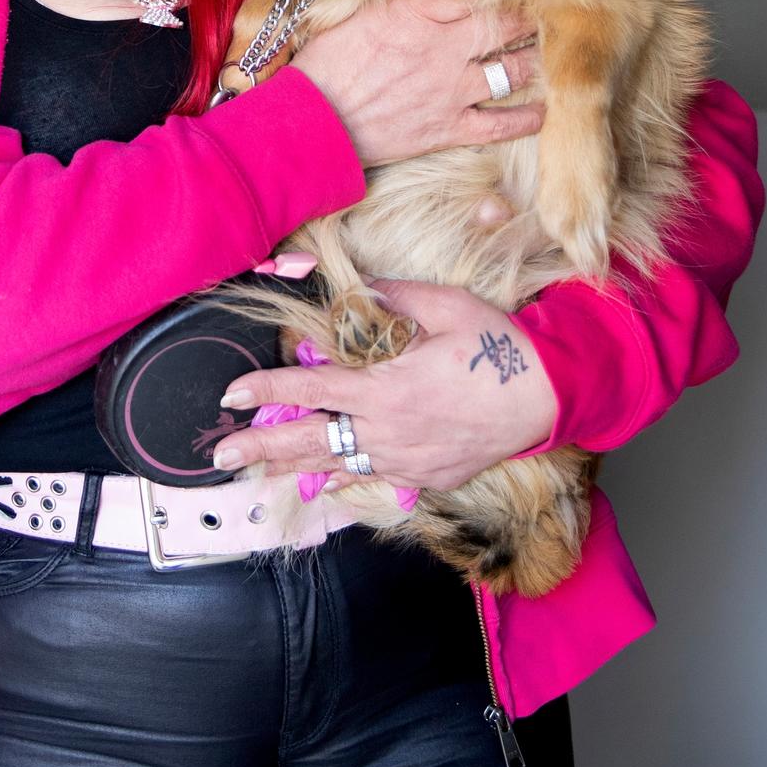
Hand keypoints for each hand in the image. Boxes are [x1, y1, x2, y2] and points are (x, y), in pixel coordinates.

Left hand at [208, 282, 558, 491]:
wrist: (547, 398)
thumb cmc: (498, 349)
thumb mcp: (446, 307)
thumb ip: (395, 297)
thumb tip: (360, 285)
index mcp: (385, 388)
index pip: (310, 390)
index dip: (266, 391)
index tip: (231, 395)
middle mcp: (387, 430)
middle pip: (310, 441)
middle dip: (259, 447)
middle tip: (219, 455)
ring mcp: (405, 459)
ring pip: (335, 465)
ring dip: (291, 467)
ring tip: (253, 474)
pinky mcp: (424, 476)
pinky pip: (372, 477)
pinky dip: (341, 477)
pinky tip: (320, 481)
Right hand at [292, 0, 542, 165]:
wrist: (313, 120)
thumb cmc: (328, 64)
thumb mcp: (361, 15)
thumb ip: (404, 2)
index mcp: (419, 14)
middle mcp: (444, 49)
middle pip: (504, 27)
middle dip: (527, 21)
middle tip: (543, 16)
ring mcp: (452, 90)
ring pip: (513, 70)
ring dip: (535, 62)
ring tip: (545, 56)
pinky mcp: (450, 128)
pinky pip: (502, 124)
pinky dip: (527, 119)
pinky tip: (542, 111)